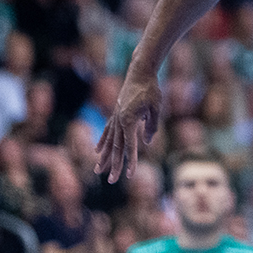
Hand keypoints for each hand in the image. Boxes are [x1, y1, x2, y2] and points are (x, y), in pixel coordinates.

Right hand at [94, 64, 161, 182]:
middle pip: (117, 147)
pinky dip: (103, 142)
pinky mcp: (116, 113)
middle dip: (114, 165)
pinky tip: (97, 151)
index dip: (130, 161)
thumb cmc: (151, 88)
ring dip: (105, 157)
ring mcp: (116, 117)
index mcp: (129, 120)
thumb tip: (146, 142)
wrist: (140, 71)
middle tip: (112, 181)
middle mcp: (119, 120)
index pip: (130, 146)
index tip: (129, 175)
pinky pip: (107, 131)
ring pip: (109, 141)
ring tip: (98, 170)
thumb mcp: (156, 108)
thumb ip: (151, 126)